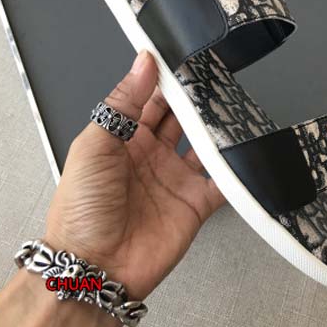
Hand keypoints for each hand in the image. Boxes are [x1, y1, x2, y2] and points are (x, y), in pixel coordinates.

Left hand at [45, 51, 224, 300]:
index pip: (151, 100)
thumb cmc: (81, 207)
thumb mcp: (94, 145)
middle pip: (181, 119)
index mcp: (124, 138)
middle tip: (217, 78)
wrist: (93, 268)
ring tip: (235, 108)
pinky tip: (245, 153)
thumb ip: (122, 103)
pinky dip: (235, 169)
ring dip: (217, 130)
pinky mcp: (195, 204)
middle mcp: (152, 155)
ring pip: (205, 145)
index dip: (167, 80)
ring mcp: (175, 178)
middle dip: (197, 101)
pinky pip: (221, 182)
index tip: (185, 58)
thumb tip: (143, 62)